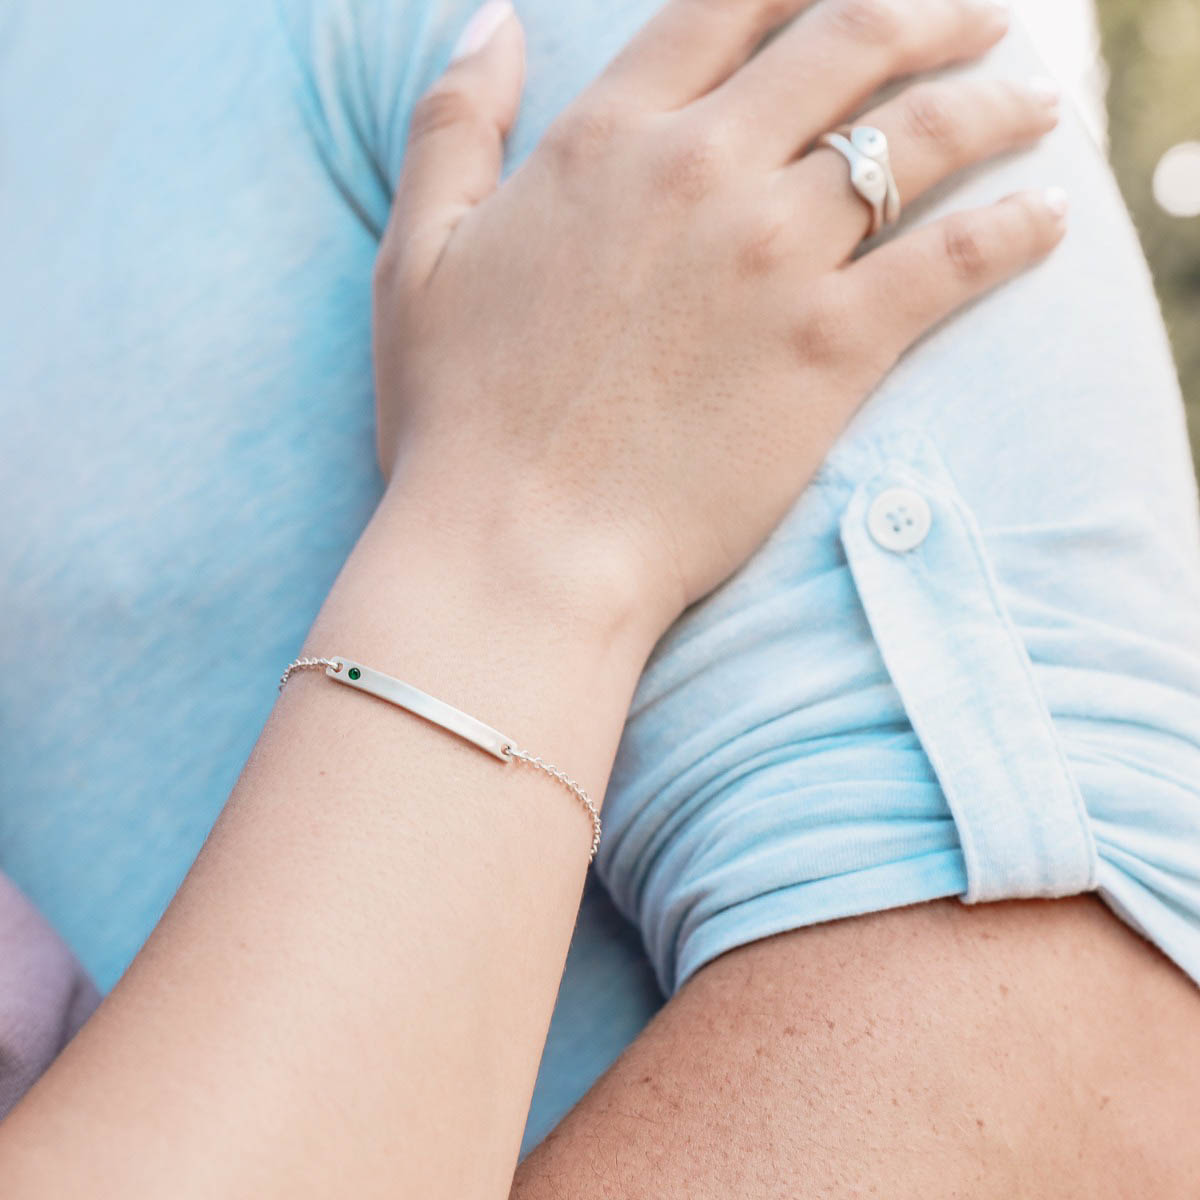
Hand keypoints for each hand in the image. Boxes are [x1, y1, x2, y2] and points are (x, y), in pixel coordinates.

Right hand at [373, 0, 1063, 641]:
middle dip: (932, 16)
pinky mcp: (831, 348)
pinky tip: (1048, 220)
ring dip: (996, 104)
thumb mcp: (417, 253)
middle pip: (852, 42)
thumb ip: (452, 123)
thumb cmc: (457, 419)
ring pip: (922, 138)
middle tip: (981, 25)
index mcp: (607, 141)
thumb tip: (493, 20)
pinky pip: (955, 259)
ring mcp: (775, 257)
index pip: (731, 7)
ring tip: (1036, 105)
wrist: (519, 548)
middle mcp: (701, 172)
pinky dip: (1016, 230)